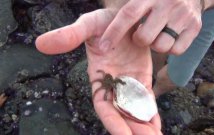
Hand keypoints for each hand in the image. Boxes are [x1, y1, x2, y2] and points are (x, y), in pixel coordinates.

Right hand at [36, 9, 161, 134]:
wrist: (125, 16)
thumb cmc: (104, 21)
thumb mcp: (87, 25)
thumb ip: (69, 35)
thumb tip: (42, 43)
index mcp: (98, 76)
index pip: (102, 104)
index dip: (112, 121)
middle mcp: (112, 84)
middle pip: (120, 112)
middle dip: (131, 129)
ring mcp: (128, 82)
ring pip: (134, 108)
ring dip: (143, 125)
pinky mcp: (142, 77)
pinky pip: (146, 97)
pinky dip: (150, 111)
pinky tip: (156, 125)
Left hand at [100, 0, 202, 54]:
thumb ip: (128, 7)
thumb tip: (102, 20)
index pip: (128, 15)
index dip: (114, 32)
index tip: (103, 47)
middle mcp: (167, 4)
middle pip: (144, 38)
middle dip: (139, 41)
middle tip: (142, 33)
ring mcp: (183, 16)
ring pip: (161, 46)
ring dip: (155, 44)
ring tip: (158, 33)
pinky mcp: (195, 28)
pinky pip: (176, 50)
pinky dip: (170, 48)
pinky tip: (169, 37)